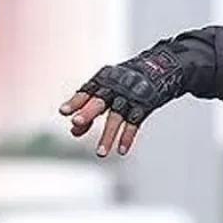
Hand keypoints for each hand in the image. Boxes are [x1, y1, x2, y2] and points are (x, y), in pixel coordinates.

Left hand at [59, 45, 186, 157]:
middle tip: (76, 121)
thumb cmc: (123, 82)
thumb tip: (74, 131)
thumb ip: (88, 109)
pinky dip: (128, 137)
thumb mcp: (105, 89)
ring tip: (100, 153)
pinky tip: (121, 150)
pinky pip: (134, 123)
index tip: (63, 111)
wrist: (159, 69)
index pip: (86, 91)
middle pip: (100, 101)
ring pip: (117, 118)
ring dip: (108, 136)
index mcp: (103, 81)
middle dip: (88, 111)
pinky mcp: (144, 106)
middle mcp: (115, 88)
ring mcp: (130, 97)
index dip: (75, 101)